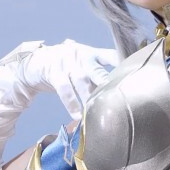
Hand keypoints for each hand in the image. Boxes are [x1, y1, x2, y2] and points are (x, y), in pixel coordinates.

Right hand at [0, 39, 117, 115]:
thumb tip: (119, 94)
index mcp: (92, 53)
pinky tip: (77, 115)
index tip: (133, 75)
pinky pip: (64, 90)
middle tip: (117, 95)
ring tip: (97, 112)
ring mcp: (66, 62)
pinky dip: (71, 103)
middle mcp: (81, 56)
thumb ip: (99, 76)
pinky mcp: (53, 71)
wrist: (36, 63)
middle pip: (97, 70)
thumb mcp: (83, 67)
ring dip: (89, 98)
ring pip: (81, 82)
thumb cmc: (67, 69)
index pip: (111, 56)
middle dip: (107, 82)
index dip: (122, 65)